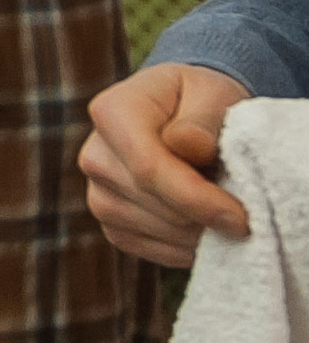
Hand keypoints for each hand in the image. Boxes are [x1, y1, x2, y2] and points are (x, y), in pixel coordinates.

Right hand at [80, 63, 254, 266]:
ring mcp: (97, 193)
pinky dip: (187, 245)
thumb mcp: (210, 94)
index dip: (199, 200)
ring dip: (200, 231)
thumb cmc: (200, 101)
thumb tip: (187, 146)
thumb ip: (201, 119)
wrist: (182, 115)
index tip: (242, 217)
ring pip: (156, 231)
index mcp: (112, 113)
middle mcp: (95, 156)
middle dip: (207, 216)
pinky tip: (206, 224)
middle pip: (156, 205)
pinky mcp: (111, 223)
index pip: (149, 170)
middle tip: (247, 208)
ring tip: (224, 208)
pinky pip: (153, 249)